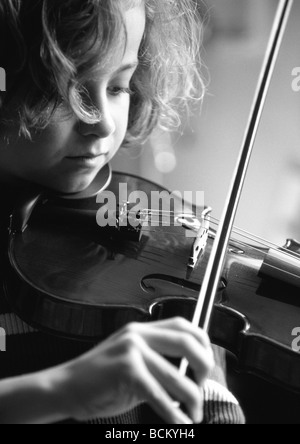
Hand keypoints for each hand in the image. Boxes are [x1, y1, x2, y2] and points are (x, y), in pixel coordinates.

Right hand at [56, 317, 214, 423]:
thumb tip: (189, 375)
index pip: (182, 325)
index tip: (207, 362)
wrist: (67, 386)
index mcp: (140, 329)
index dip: (202, 341)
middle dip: (204, 367)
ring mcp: (132, 352)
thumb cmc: (100, 377)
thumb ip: (156, 358)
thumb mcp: (129, 357)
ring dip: (193, 399)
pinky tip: (180, 425)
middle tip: (203, 386)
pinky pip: (160, 396)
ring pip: (177, 376)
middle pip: (187, 343)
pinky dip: (175, 415)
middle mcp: (138, 335)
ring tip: (194, 413)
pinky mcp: (127, 372)